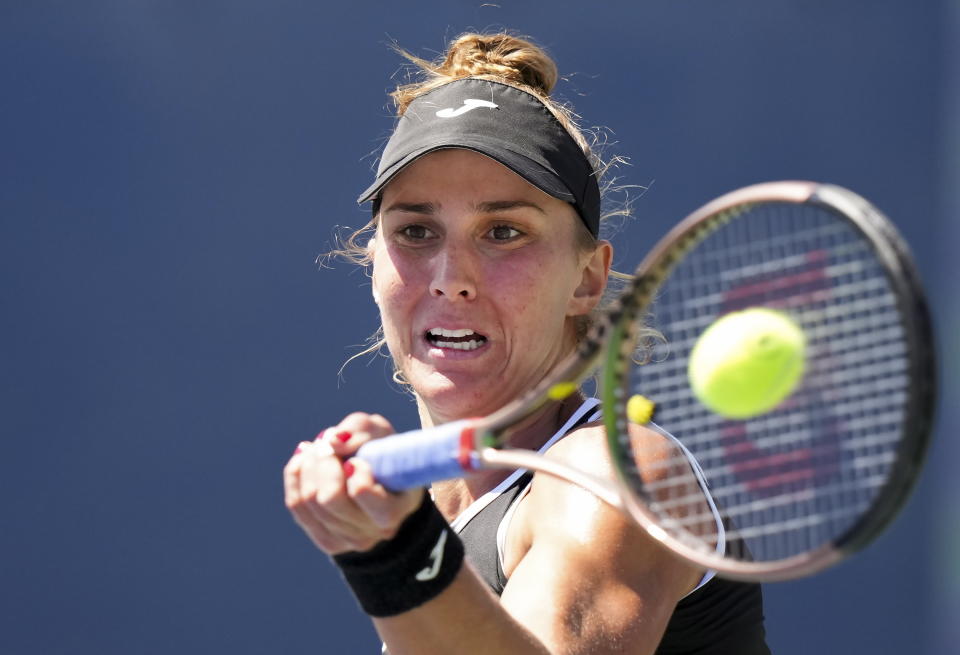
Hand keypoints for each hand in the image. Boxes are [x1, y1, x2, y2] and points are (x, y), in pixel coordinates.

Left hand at [283, 412, 424, 554]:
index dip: (353, 468)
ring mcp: (348, 540)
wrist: (379, 479)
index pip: (360, 490)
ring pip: (308, 499)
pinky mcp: (326, 540)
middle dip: (323, 462)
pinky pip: (296, 504)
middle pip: (328, 498)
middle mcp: (372, 531)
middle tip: (327, 445)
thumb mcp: (380, 432)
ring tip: (319, 449)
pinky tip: (305, 461)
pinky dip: (295, 476)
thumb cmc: (382, 454)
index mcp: (394, 509)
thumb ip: (360, 433)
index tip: (357, 458)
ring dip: (308, 465)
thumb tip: (331, 442)